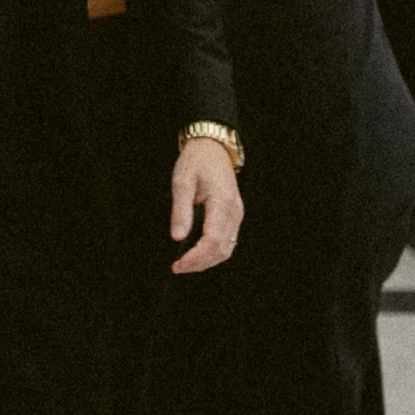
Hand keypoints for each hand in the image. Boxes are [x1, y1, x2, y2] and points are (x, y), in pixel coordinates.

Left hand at [169, 137, 241, 273]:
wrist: (212, 148)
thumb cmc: (196, 161)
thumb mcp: (182, 181)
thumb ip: (180, 210)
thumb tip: (177, 237)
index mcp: (222, 203)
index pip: (212, 240)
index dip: (195, 257)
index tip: (177, 264)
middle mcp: (234, 212)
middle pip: (221, 249)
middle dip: (199, 263)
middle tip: (177, 267)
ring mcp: (237, 215)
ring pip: (227, 249)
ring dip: (207, 261)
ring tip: (186, 264)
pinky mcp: (234, 215)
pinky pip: (228, 241)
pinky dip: (214, 252)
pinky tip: (198, 254)